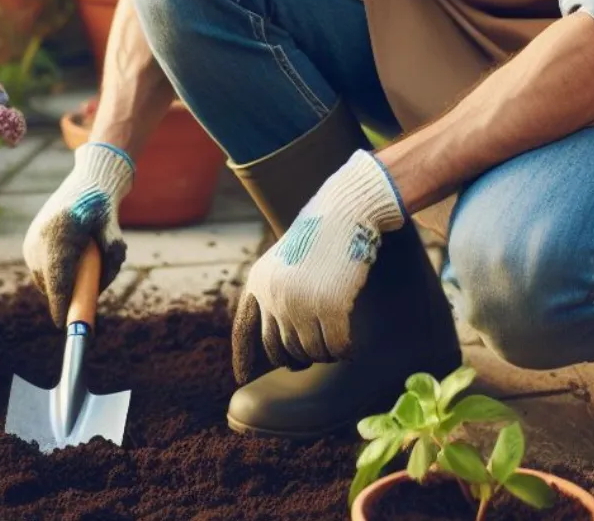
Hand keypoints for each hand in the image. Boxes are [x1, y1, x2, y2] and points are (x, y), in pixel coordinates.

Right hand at [23, 142, 132, 327]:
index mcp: (62, 237)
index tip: (64, 324)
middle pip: (50, 283)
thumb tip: (97, 292)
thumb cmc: (105, 213)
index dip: (61, 305)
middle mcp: (42, 239)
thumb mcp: (115, 239)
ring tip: (80, 269)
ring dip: (59, 284)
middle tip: (83, 302)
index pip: (58, 280)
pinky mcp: (29, 242)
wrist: (88, 184)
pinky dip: (53, 273)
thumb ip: (110, 265)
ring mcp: (32, 240)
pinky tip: (69, 262)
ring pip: (44, 278)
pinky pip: (40, 269)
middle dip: (65, 297)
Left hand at [231, 149, 404, 383]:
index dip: (243, 357)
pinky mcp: (330, 306)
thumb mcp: (283, 262)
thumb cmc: (318, 238)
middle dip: (297, 357)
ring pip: (310, 351)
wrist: (344, 214)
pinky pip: (335, 346)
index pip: (244, 330)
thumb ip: (274, 294)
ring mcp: (301, 303)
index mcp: (259, 283)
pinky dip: (344, 351)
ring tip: (335, 344)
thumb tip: (280, 342)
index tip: (243, 379)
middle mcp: (274, 297)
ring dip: (324, 353)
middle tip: (313, 354)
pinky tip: (350, 347)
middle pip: (281, 348)